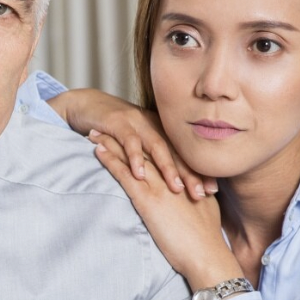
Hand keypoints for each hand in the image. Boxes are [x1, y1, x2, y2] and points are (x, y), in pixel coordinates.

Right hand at [46, 88, 216, 198]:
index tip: (212, 191)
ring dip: (168, 168)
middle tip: (202, 194)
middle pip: (176, 151)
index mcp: (162, 131)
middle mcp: (154, 125)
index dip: (199, 172)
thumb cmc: (113, 130)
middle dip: (190, 173)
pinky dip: (134, 158)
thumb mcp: (137, 143)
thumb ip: (152, 157)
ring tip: (177, 188)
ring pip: (157, 146)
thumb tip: (172, 183)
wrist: (88, 106)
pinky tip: (139, 175)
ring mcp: (137, 122)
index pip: (184, 154)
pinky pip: (129, 142)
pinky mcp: (118, 123)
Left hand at [95, 139, 242, 291]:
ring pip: (131, 157)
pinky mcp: (148, 200)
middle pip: (144, 149)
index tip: (131, 131)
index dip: (144, 141)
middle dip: (125, 135)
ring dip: (112, 142)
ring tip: (96, 132)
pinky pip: (124, 175)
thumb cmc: (206, 239)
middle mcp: (171, 177)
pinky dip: (110, 161)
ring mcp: (159, 186)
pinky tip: (98, 151)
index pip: (161, 153)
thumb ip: (195, 195)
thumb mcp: (205, 209)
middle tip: (108, 123)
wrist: (206, 254)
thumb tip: (192, 193)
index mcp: (184, 177)